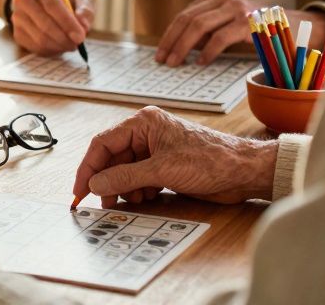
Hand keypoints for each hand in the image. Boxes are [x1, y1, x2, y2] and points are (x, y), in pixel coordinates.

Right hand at [10, 0, 93, 55]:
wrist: (42, 4)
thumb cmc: (64, 1)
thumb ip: (85, 10)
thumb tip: (83, 26)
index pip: (52, 3)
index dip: (67, 22)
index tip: (80, 36)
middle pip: (44, 23)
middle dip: (64, 37)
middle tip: (78, 44)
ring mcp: (17, 16)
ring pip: (40, 38)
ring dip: (59, 45)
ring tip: (70, 44)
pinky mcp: (17, 32)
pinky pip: (35, 47)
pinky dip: (51, 50)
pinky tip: (59, 45)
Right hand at [73, 106, 277, 208]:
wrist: (245, 172)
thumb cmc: (210, 161)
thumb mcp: (162, 171)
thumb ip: (124, 178)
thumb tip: (95, 184)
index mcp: (143, 123)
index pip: (103, 143)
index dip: (88, 167)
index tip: (80, 189)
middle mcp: (146, 133)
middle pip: (113, 158)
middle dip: (108, 180)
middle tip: (103, 202)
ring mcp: (156, 149)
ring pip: (125, 169)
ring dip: (124, 187)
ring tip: (132, 200)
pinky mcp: (165, 165)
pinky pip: (139, 177)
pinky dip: (138, 189)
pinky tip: (147, 197)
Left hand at [155, 0, 256, 65]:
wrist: (294, 26)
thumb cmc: (256, 29)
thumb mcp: (227, 24)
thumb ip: (206, 31)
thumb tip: (178, 48)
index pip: (184, 15)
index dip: (169, 34)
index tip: (160, 52)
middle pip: (188, 19)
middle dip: (172, 41)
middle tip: (163, 60)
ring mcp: (237, 8)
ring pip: (200, 26)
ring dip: (183, 47)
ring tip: (176, 63)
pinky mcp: (249, 22)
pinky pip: (220, 37)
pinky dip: (208, 51)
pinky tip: (201, 62)